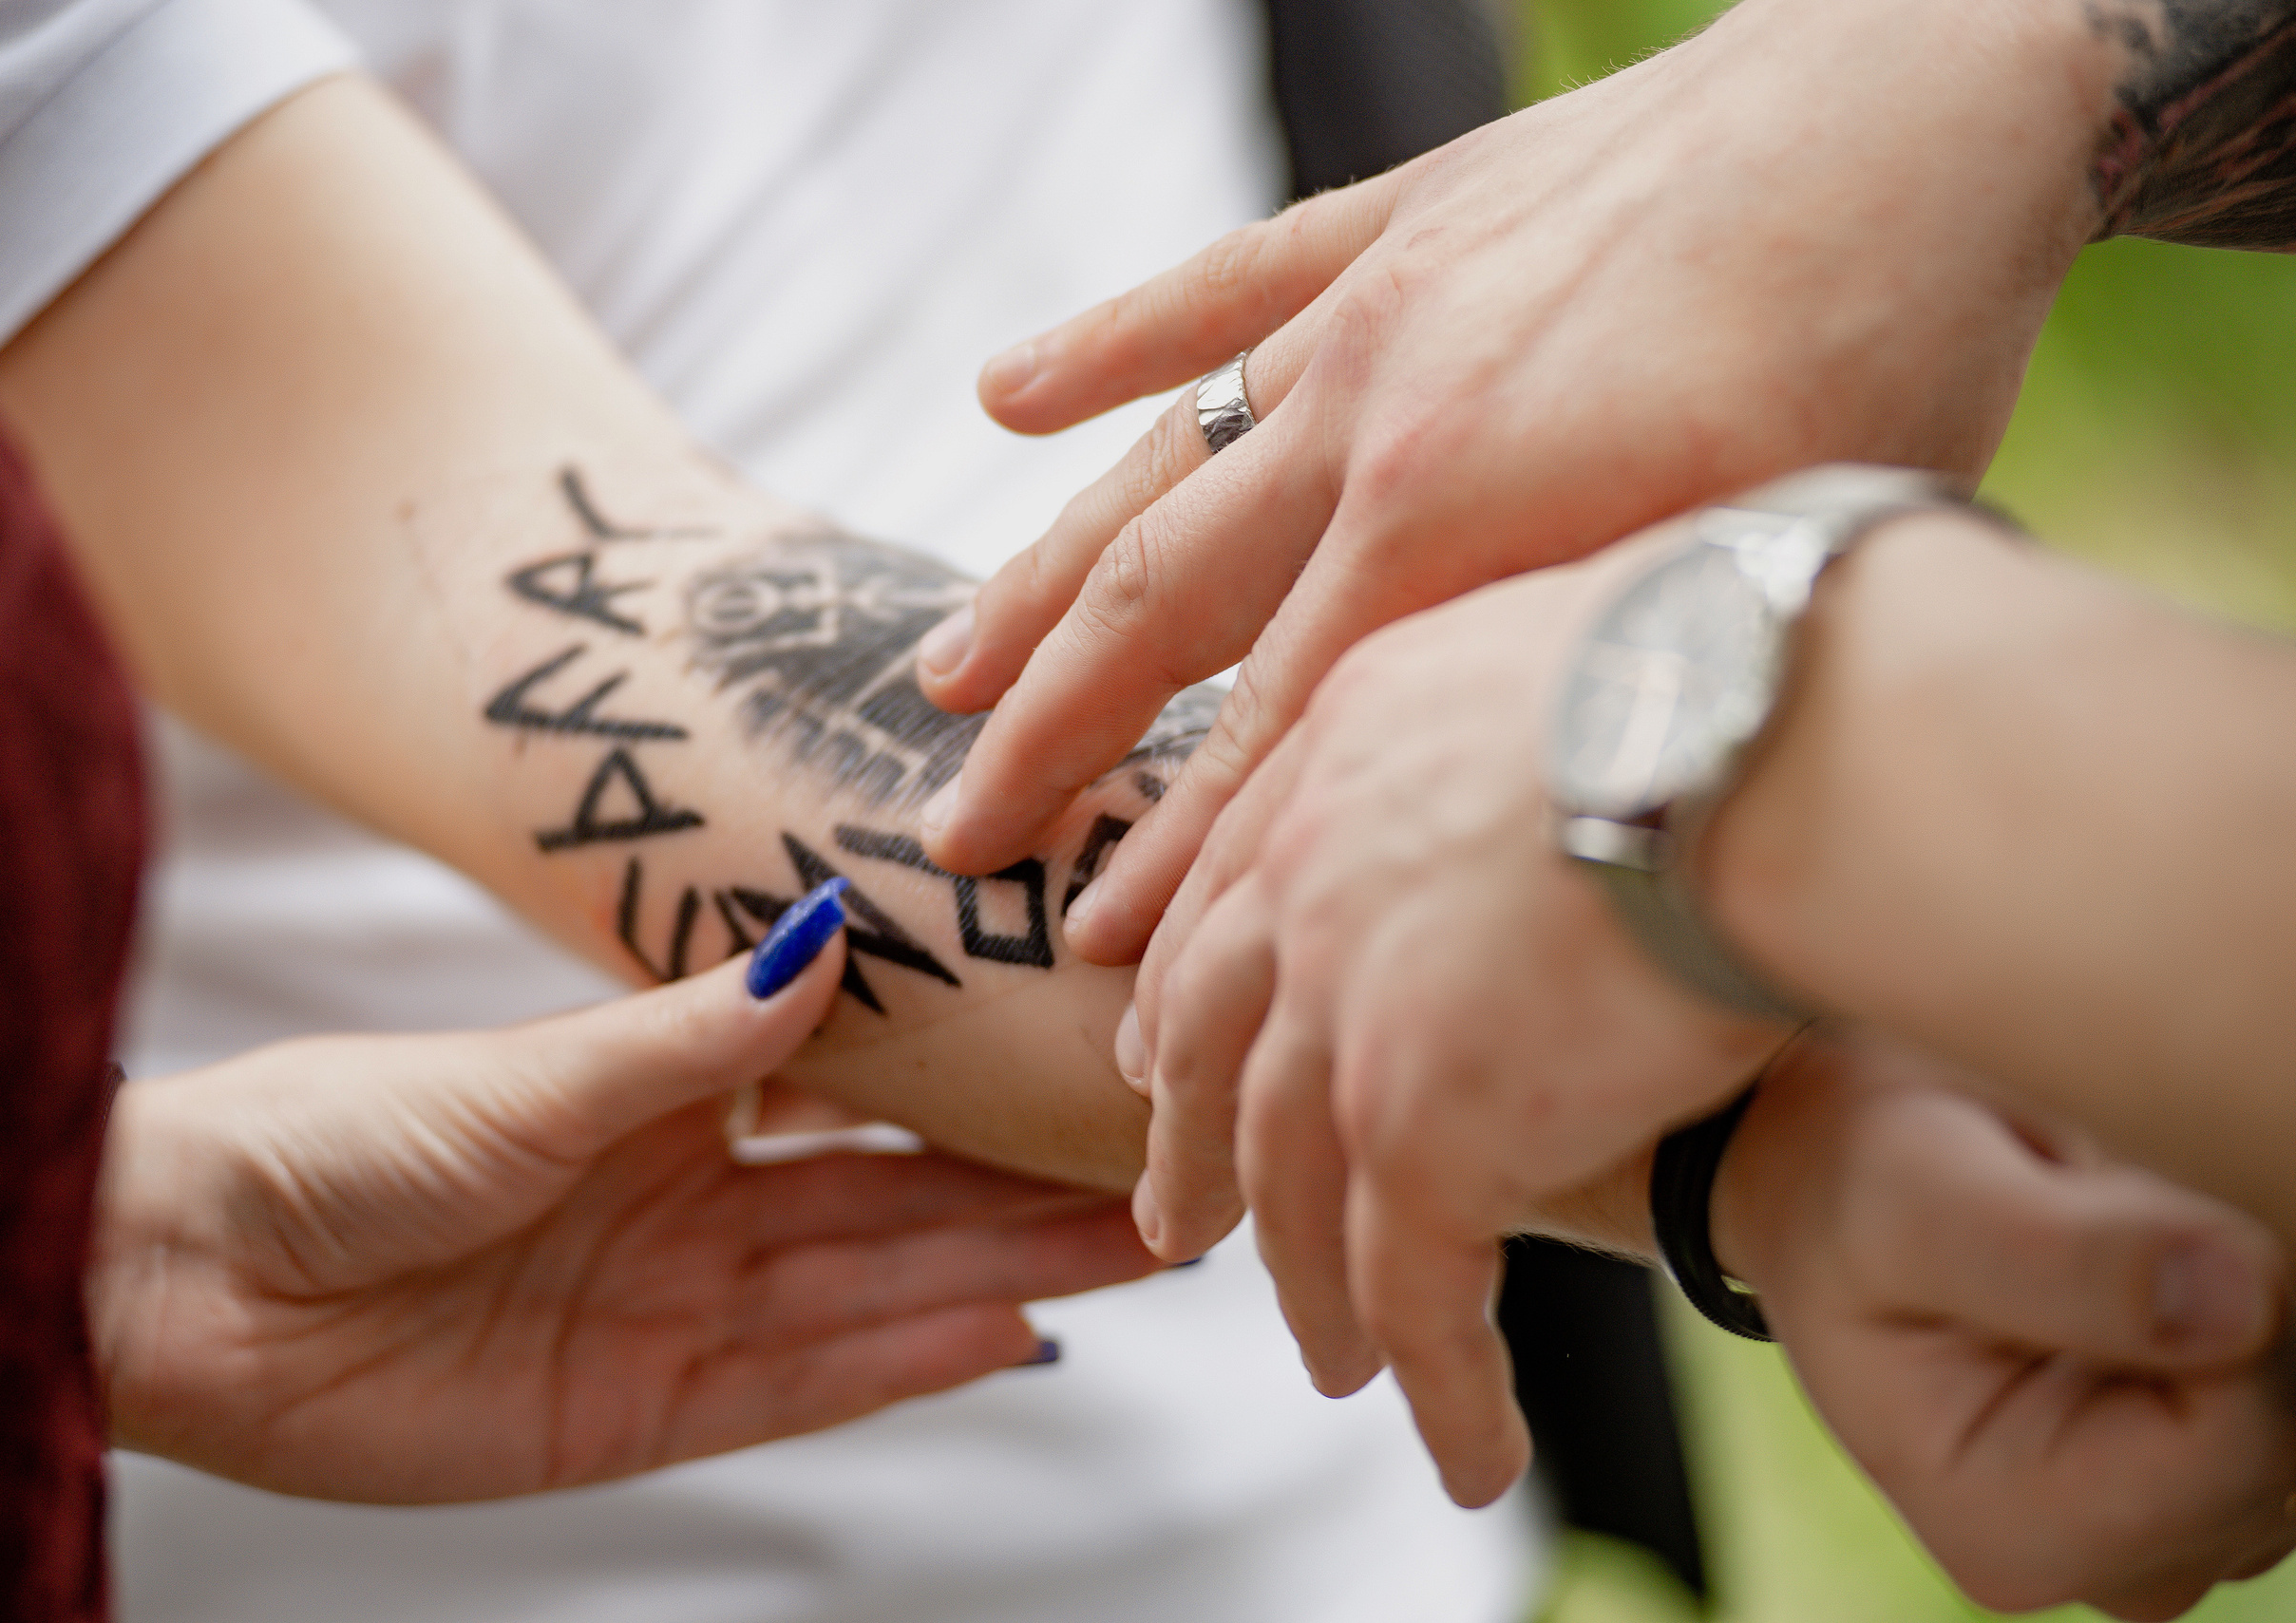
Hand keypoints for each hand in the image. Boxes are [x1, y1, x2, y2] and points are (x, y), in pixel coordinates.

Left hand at [88, 940, 1153, 1502]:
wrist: (170, 1274)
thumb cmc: (324, 1137)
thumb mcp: (527, 1076)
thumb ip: (689, 1036)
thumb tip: (830, 936)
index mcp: (664, 1096)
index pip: (859, 1090)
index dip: (973, 1081)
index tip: (1083, 1045)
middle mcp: (690, 1202)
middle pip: (895, 1198)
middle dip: (1026, 1186)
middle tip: (1161, 1162)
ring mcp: (670, 1309)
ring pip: (872, 1291)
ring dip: (1001, 1272)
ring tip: (1131, 1244)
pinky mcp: (631, 1412)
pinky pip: (795, 1388)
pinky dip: (901, 1366)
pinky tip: (1007, 1334)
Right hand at [916, 0, 2106, 958]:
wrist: (1917, 96)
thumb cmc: (1891, 352)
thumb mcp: (1753, 567)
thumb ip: (1584, 683)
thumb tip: (1491, 826)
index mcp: (1456, 534)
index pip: (1272, 737)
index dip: (1183, 857)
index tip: (1097, 948)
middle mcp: (1370, 432)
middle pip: (1161, 615)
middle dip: (1052, 741)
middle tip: (953, 834)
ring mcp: (1364, 320)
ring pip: (1156, 474)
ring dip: (1039, 582)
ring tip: (946, 676)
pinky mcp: (1390, 225)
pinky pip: (1212, 296)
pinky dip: (1105, 349)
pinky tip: (1001, 396)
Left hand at [1124, 541, 1790, 1503]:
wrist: (1779, 716)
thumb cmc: (1743, 650)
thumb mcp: (1570, 634)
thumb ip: (1511, 712)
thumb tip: (1575, 755)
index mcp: (1346, 743)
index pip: (1232, 890)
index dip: (1190, 987)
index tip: (1158, 1051)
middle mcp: (1316, 872)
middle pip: (1219, 1045)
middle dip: (1192, 1145)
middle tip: (1177, 1217)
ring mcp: (1353, 1000)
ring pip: (1299, 1184)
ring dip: (1315, 1287)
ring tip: (1337, 1355)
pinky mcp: (1424, 1118)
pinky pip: (1414, 1286)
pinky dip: (1436, 1380)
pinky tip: (1464, 1446)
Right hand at [1723, 1031, 2295, 1621]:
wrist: (1844, 1179)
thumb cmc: (1858, 1188)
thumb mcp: (1910, 1201)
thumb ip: (2052, 1254)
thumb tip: (2239, 1299)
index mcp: (2014, 1533)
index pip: (2239, 1442)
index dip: (2228, 1300)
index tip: (2122, 1200)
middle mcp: (2108, 1567)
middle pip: (2289, 1447)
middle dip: (2242, 1302)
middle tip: (2107, 1211)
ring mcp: (2175, 1535)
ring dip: (2255, 1306)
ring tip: (2116, 1241)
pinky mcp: (2221, 1484)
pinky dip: (2262, 1319)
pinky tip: (2159, 1275)